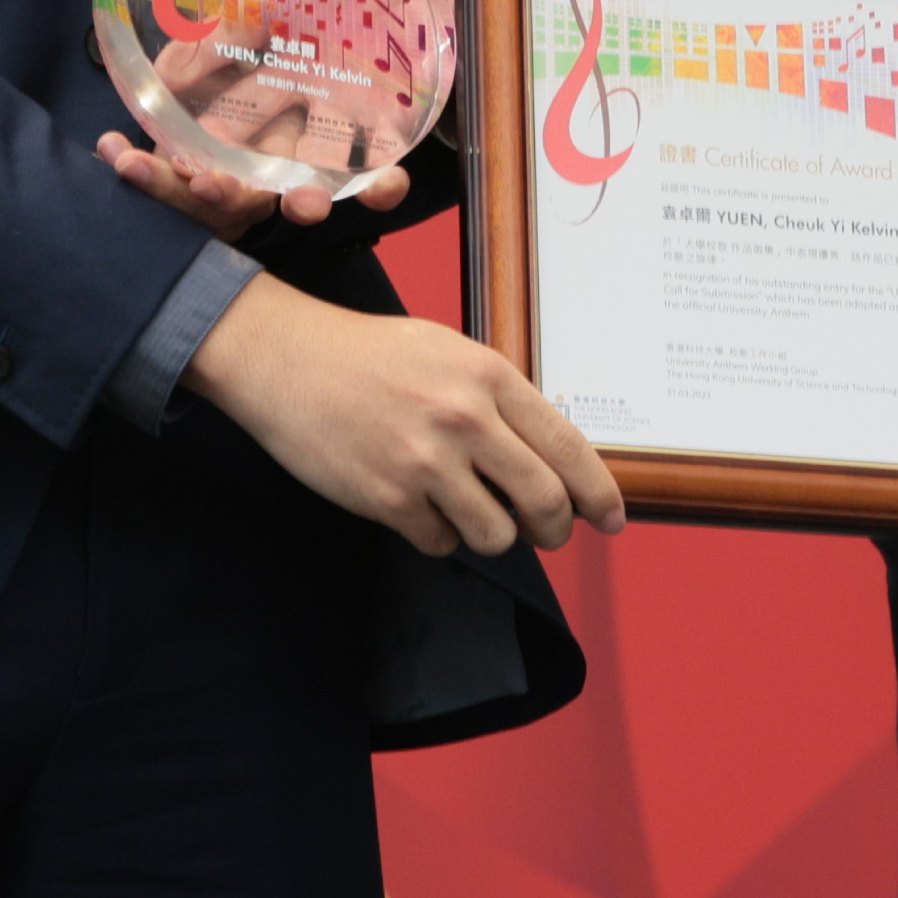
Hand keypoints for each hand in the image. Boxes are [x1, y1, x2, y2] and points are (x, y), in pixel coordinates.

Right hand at [96, 0, 429, 241]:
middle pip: (221, 174)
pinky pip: (372, 182)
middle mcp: (260, 113)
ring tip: (307, 205)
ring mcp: (314, 135)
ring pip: (294, 187)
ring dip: (297, 202)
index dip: (143, 149)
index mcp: (223, 70)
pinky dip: (379, 189)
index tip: (123, 156)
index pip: (170, 117)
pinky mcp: (371, 146)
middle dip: (210, 190)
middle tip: (211, 189)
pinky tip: (391, 184)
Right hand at [181, 274, 624, 557]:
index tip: (612, 519)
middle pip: (545, 501)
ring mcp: (426, 462)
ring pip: (496, 534)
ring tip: (470, 512)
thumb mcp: (452, 354)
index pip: (569, 448)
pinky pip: (439, 543)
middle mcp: (466, 420)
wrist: (286, 359)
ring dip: (493, 534)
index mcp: (491, 378)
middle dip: (556, 529)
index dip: (599, 493)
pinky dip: (437, 536)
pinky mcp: (387, 498)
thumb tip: (548, 455)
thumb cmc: (371, 355)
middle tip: (550, 534)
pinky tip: (419, 508)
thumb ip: (501, 400)